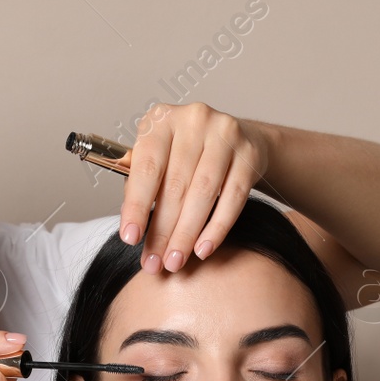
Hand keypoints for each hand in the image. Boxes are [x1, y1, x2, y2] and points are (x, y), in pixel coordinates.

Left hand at [118, 102, 273, 273]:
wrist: (236, 139)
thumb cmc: (187, 154)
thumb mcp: (160, 159)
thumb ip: (142, 187)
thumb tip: (135, 232)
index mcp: (161, 119)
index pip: (146, 168)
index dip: (137, 206)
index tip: (130, 238)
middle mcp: (193, 119)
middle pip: (175, 185)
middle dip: (162, 230)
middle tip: (155, 262)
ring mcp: (224, 133)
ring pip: (203, 193)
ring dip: (187, 234)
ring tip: (176, 260)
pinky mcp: (249, 153)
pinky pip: (232, 198)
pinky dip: (216, 228)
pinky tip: (203, 248)